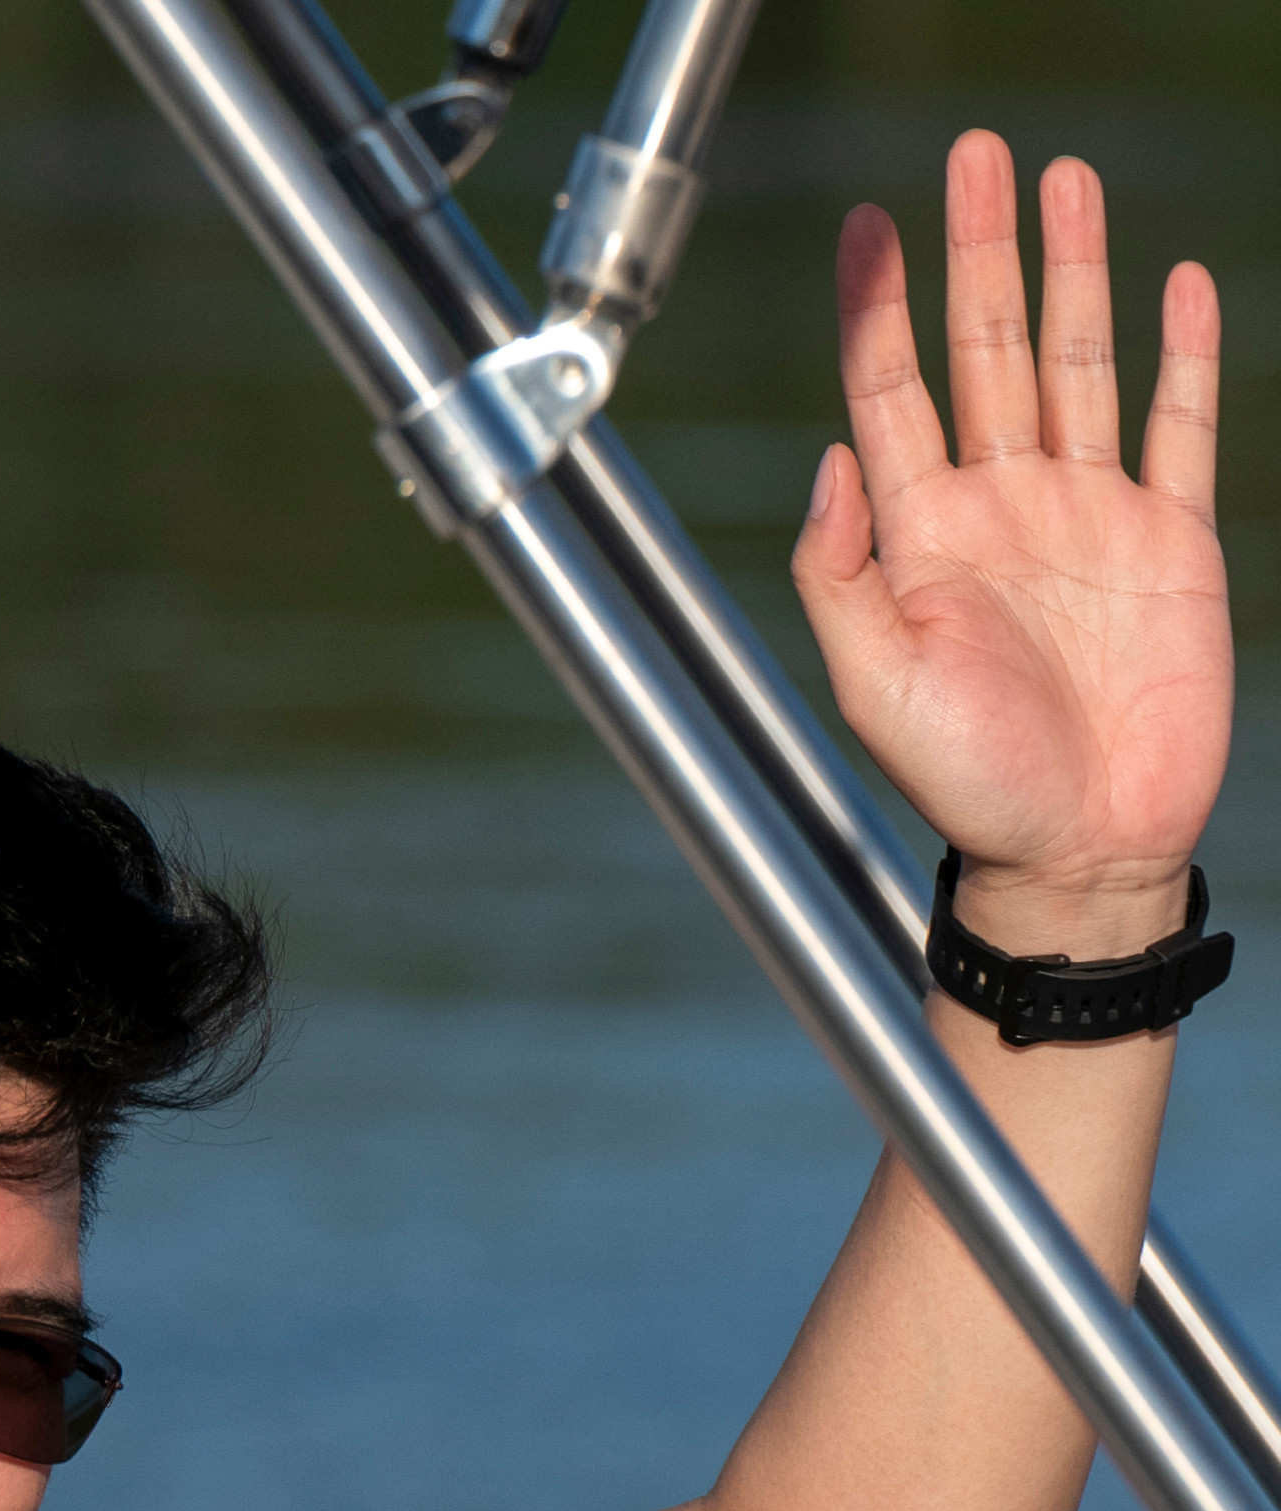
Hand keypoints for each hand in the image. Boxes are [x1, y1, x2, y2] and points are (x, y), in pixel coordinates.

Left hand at [793, 134, 1228, 947]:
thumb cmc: (970, 787)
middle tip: (978, 153)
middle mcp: (1003, 506)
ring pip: (1078, 362)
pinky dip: (1182, 354)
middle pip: (986, 348)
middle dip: (980, 250)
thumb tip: (829, 460)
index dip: (880, 305)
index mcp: (924, 535)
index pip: (892, 391)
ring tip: (1063, 179)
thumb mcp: (874, 687)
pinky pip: (1178, 428)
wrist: (1079, 856)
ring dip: (1072, 271)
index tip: (868, 224)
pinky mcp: (1169, 543)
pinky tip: (1179, 283)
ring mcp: (1088, 516)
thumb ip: (838, 574)